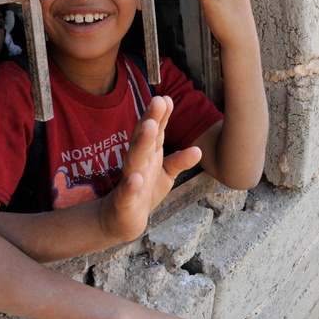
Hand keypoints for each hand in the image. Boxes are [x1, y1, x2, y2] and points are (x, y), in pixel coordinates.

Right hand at [99, 96, 200, 242]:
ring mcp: (130, 181)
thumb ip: (179, 161)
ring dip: (142, 144)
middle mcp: (137, 164)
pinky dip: (130, 186)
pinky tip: (136, 179)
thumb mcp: (165, 176)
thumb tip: (199, 149)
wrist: (120, 220)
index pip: (155, 132)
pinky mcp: (125, 202)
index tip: (167, 98)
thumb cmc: (143, 193)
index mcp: (148, 155)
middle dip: (151, 120)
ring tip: (150, 128)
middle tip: (158, 100)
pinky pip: (127, 193)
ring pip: (134, 160)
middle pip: (144, 139)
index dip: (161, 116)